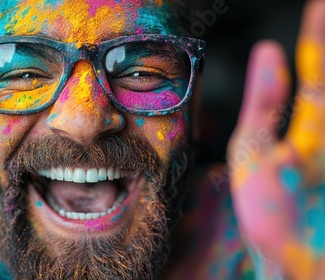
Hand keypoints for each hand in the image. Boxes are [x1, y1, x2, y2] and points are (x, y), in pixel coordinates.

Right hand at [229, 1, 324, 278]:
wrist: (297, 261)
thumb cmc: (271, 214)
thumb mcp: (253, 156)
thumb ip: (264, 103)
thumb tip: (267, 53)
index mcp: (315, 130)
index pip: (318, 71)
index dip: (318, 34)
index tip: (320, 2)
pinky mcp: (324, 155)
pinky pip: (321, 111)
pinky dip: (322, 92)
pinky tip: (320, 89)